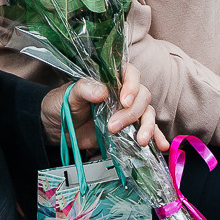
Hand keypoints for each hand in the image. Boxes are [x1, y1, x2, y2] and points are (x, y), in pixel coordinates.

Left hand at [42, 64, 161, 153]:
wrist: (58, 128)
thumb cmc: (62, 104)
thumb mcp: (68, 95)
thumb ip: (84, 89)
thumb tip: (101, 91)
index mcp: (110, 78)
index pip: (130, 74)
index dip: (132, 85)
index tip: (125, 100)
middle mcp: (123, 92)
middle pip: (142, 96)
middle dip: (132, 112)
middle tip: (113, 126)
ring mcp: (127, 110)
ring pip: (148, 112)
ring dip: (147, 126)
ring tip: (139, 141)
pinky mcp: (129, 128)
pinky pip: (147, 130)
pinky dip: (156, 137)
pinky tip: (161, 145)